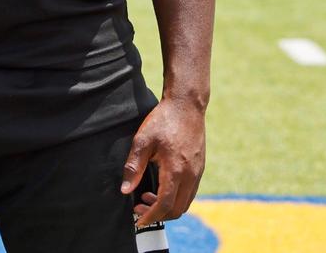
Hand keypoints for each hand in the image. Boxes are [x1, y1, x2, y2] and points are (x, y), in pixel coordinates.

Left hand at [120, 97, 205, 227]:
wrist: (186, 105)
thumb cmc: (163, 120)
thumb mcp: (143, 140)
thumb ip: (133, 166)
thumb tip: (125, 190)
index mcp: (175, 169)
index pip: (165, 204)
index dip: (151, 216)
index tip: (139, 220)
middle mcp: (190, 174)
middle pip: (177, 209)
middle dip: (158, 215)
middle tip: (139, 208)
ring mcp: (197, 172)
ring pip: (185, 203)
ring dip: (168, 207)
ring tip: (148, 197)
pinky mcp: (200, 167)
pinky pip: (190, 192)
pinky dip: (176, 198)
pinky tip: (162, 187)